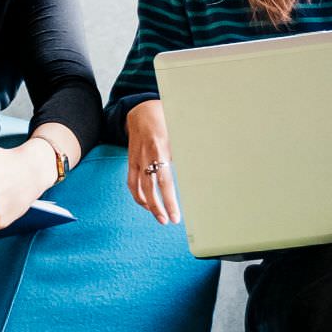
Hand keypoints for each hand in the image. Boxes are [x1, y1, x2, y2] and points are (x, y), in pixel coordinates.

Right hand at [127, 99, 179, 224]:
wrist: (141, 110)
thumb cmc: (166, 119)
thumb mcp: (179, 131)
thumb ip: (187, 151)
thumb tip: (201, 170)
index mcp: (161, 149)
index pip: (165, 182)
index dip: (170, 201)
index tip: (175, 217)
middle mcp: (147, 156)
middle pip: (150, 188)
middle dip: (158, 207)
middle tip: (166, 221)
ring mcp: (136, 159)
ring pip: (138, 188)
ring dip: (148, 205)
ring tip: (158, 216)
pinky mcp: (130, 160)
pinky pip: (131, 182)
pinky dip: (137, 195)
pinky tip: (146, 203)